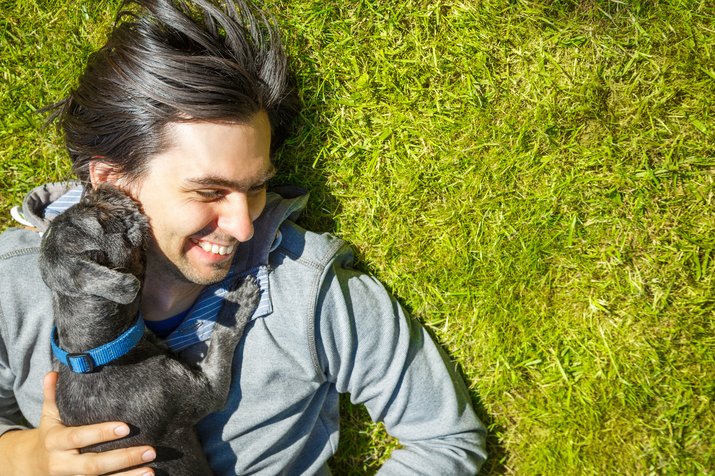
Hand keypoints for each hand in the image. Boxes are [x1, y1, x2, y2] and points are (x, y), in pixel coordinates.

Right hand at [0, 372, 155, 475]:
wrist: (32, 465)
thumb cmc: (50, 433)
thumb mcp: (48, 415)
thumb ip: (52, 395)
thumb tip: (53, 372)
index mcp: (55, 441)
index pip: (78, 437)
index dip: (101, 433)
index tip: (126, 426)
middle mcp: (62, 464)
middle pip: (93, 465)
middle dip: (123, 458)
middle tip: (150, 450)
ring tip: (152, 469)